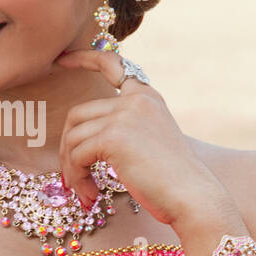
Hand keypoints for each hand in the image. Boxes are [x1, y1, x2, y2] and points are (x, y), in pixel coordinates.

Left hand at [55, 47, 230, 228]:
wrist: (193, 197)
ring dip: (72, 169)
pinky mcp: (113, 137)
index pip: (112, 63)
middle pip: (78, 115)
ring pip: (72, 138)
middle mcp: (136, 99)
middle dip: (67, 147)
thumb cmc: (171, 180)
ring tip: (85, 193)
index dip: (83, 58)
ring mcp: (124, 116)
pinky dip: (77, 178)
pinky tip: (92, 195)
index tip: (62, 60)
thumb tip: (75, 140)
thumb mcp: (150, 140)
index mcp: (146, 97)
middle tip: (72, 176)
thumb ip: (122, 128)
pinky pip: (76, 156)